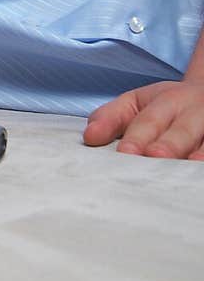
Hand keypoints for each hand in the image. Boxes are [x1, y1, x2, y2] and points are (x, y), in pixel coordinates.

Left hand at [83, 79, 203, 158]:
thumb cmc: (166, 107)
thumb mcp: (137, 103)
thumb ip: (111, 117)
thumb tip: (89, 137)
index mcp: (169, 101)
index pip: (150, 120)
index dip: (138, 136)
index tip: (125, 153)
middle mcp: (194, 114)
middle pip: (181, 131)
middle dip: (168, 145)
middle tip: (154, 157)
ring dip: (195, 157)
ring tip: (184, 169)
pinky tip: (198, 179)